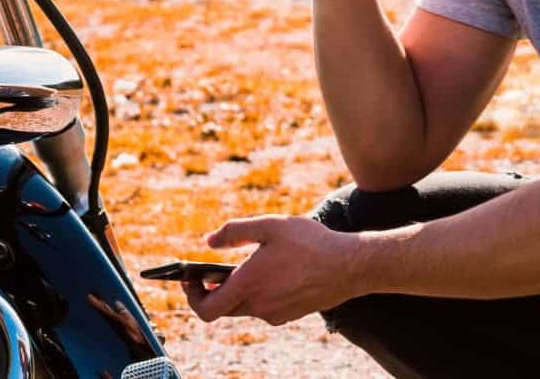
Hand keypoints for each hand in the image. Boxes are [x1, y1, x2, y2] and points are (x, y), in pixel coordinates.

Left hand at [181, 215, 366, 325]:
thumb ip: (234, 232)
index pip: (206, 309)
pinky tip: (272, 270)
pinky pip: (264, 306)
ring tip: (248, 264)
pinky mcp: (289, 315)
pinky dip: (259, 292)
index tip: (190, 279)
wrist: (349, 266)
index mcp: (249, 285)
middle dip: (212, 290)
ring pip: (244, 306)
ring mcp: (275, 314)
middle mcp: (259, 306)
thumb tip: (209, 242)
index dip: (192, 297)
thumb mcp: (269, 225)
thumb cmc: (310, 243)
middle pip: (222, 308)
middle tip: (211, 270)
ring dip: (238, 289)